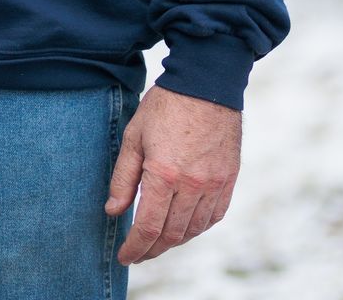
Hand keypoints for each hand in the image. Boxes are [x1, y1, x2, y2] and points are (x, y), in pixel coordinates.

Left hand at [105, 84, 240, 264]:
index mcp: (164, 174)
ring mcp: (215, 183)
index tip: (125, 257)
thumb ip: (123, 178)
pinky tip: (185, 227)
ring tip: (158, 242)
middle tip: (138, 253)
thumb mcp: (133, 137)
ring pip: (194, 229)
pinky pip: (215, 215)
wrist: (205, 84)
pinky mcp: (229, 178)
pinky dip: (198, 227)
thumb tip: (113, 210)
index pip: (148, 227)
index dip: (135, 247)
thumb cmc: (165, 107)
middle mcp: (193, 184)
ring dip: (175, 241)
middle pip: (172, 234)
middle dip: (152, 249)